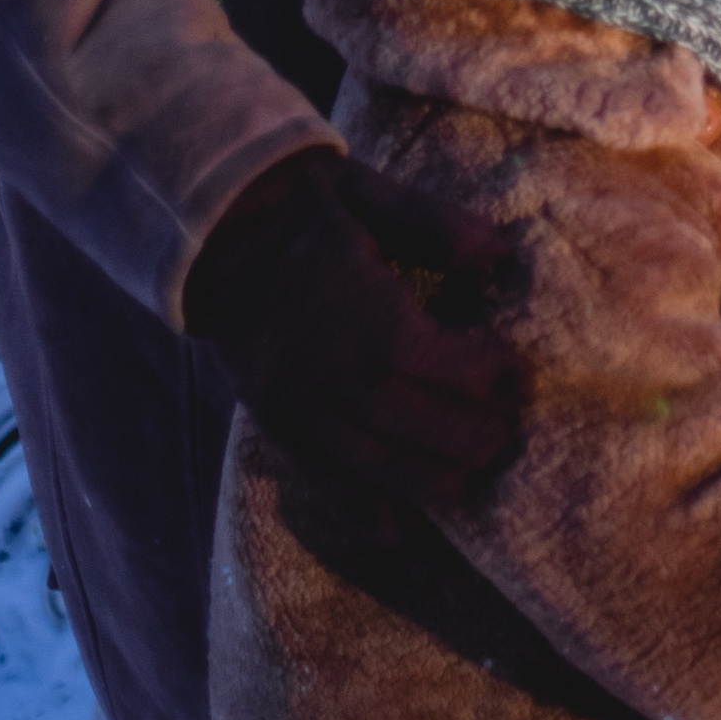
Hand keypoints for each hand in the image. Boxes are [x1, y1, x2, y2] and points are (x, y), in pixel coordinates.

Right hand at [185, 146, 523, 510]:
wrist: (209, 222)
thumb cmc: (302, 203)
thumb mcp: (369, 191)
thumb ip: (434, 225)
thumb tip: (501, 256)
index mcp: (343, 298)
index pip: (417, 352)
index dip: (471, 371)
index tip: (511, 372)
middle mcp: (312, 356)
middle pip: (392, 415)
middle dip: (456, 437)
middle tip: (503, 441)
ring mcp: (282, 393)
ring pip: (354, 455)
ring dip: (415, 482)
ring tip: (465, 489)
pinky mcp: (263, 415)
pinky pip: (308, 472)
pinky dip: (351, 505)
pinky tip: (393, 527)